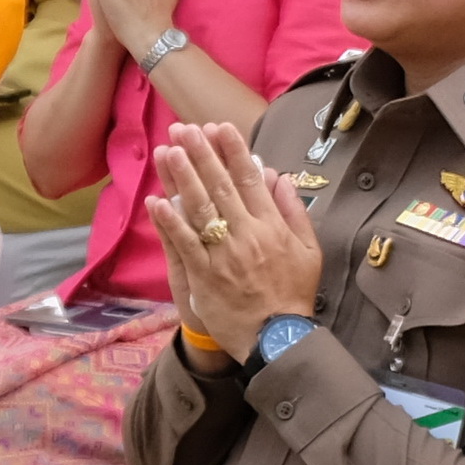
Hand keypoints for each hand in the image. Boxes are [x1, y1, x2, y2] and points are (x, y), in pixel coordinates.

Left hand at [152, 122, 325, 357]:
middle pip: (221, 187)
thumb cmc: (293, 293)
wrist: (278, 338)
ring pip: (201, 209)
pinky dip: (169, 221)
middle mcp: (248, 235)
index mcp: (273, 226)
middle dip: (202, 154)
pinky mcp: (205, 276)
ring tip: (169, 151)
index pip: (250, 180)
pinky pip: (184, 244)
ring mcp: (224, 255)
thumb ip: (294, 212)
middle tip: (185, 129)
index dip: (234, 151)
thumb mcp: (309, 251)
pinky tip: (156, 200)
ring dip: (183, 178)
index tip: (220, 127)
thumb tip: (280, 177)